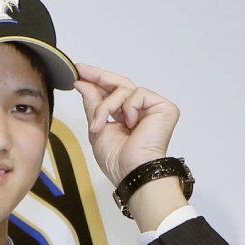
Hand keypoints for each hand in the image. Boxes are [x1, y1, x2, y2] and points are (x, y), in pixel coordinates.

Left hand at [74, 64, 179, 186]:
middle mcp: (142, 110)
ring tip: (99, 126)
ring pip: (124, 90)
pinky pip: (137, 95)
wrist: (132, 173)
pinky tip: (130, 125)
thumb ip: (93, 104)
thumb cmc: (118, 161)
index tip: (80, 71)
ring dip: (106, 106)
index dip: (97, 80)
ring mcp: (154, 108)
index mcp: (128, 116)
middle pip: (121, 84)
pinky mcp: (164, 107)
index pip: (114, 92)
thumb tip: (83, 83)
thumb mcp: (97, 128)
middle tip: (82, 70)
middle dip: (99, 77)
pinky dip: (128, 109)